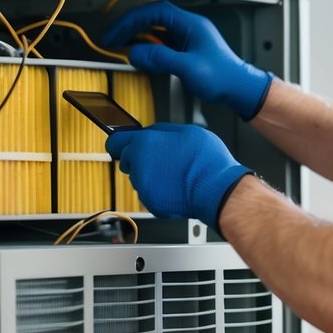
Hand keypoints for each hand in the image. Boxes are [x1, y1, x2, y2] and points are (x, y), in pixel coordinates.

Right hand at [102, 1, 272, 119]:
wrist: (240, 88)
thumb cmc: (223, 77)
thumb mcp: (188, 68)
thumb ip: (160, 59)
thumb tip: (135, 53)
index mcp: (190, 24)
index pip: (154, 12)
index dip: (131, 20)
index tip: (115, 32)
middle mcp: (188, 27)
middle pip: (152, 18)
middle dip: (130, 26)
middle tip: (112, 39)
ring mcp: (188, 37)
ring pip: (155, 29)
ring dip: (137, 35)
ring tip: (120, 45)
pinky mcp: (187, 49)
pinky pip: (161, 41)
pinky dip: (147, 46)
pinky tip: (140, 54)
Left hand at [106, 123, 250, 230]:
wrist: (217, 189)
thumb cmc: (206, 159)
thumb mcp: (187, 130)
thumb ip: (162, 131)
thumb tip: (151, 132)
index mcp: (145, 142)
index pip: (115, 142)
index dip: (120, 143)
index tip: (122, 145)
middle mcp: (139, 164)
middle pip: (127, 161)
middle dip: (139, 159)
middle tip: (160, 159)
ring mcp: (143, 185)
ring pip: (139, 178)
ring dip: (151, 175)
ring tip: (174, 173)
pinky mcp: (150, 202)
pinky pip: (149, 193)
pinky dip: (159, 190)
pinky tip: (176, 186)